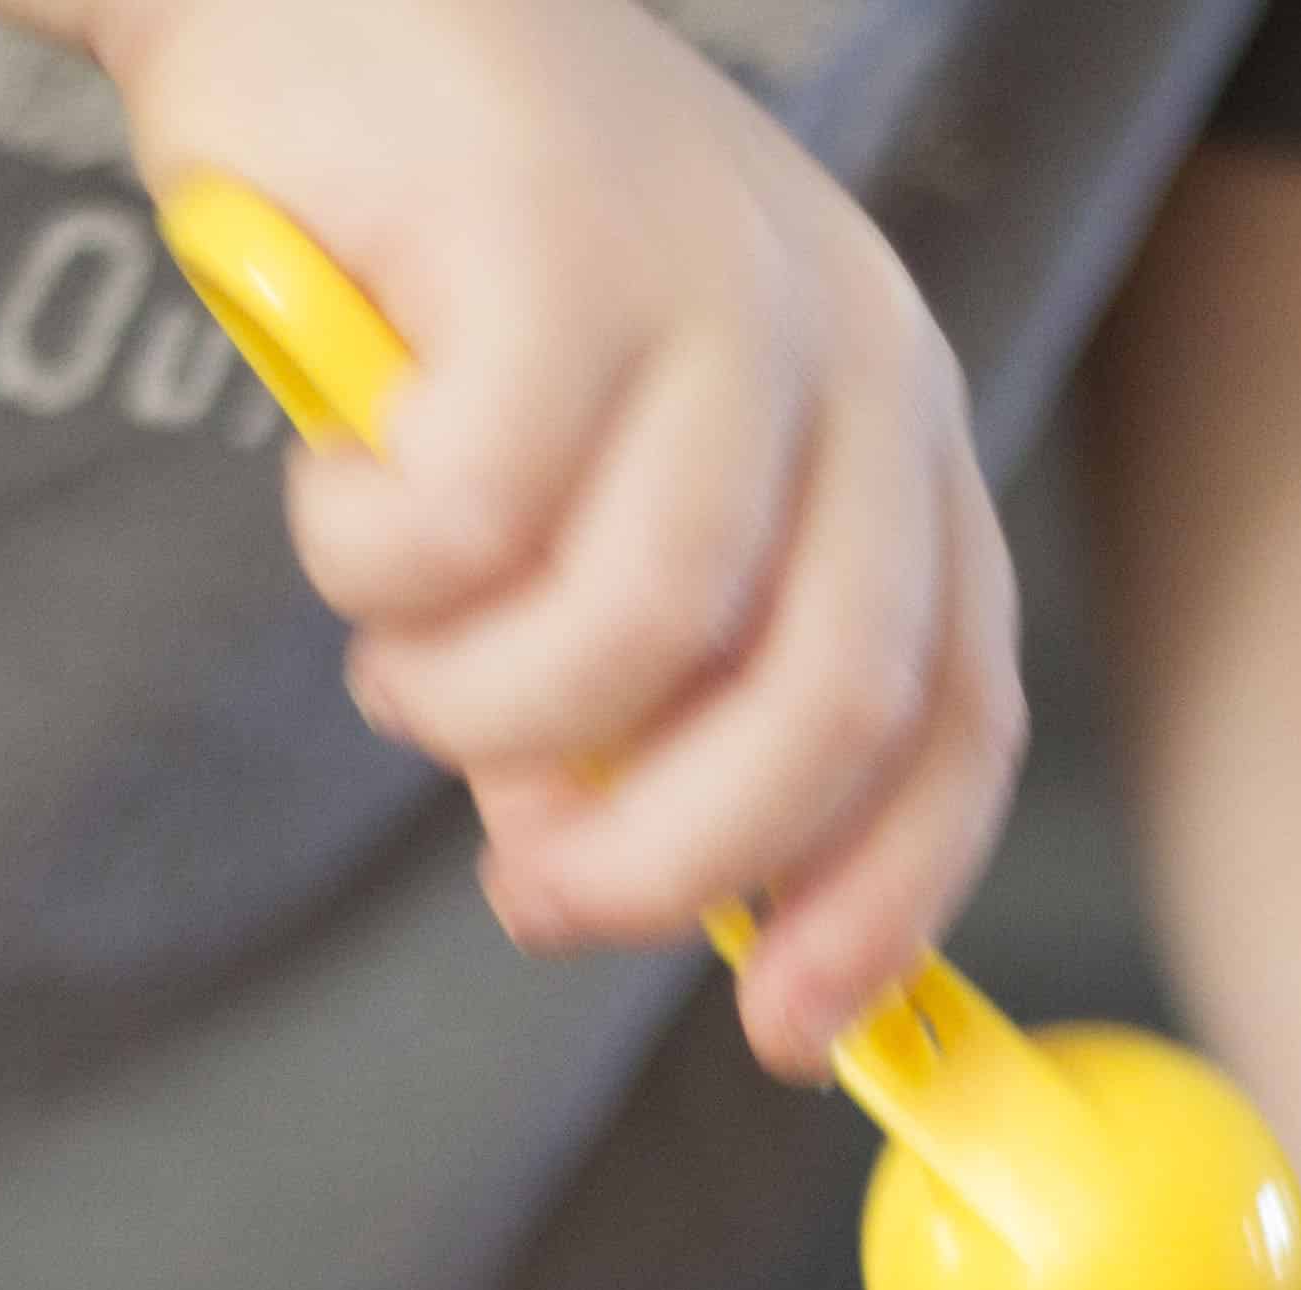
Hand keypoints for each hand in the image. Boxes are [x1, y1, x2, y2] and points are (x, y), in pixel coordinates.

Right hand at [92, 0, 1024, 1070]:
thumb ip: (647, 683)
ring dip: (486, 711)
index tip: (788, 1036)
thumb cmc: (468, 268)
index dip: (883, 899)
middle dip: (669, 861)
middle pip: (821, 705)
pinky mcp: (558, 242)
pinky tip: (343, 502)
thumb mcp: (602, 493)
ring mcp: (717, 288)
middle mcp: (853, 357)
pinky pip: (469, 521)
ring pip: (634, 634)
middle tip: (534, 895)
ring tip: (402, 660)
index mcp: (898, 432)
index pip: (957, 715)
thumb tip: (621, 879)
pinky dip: (380, 567)